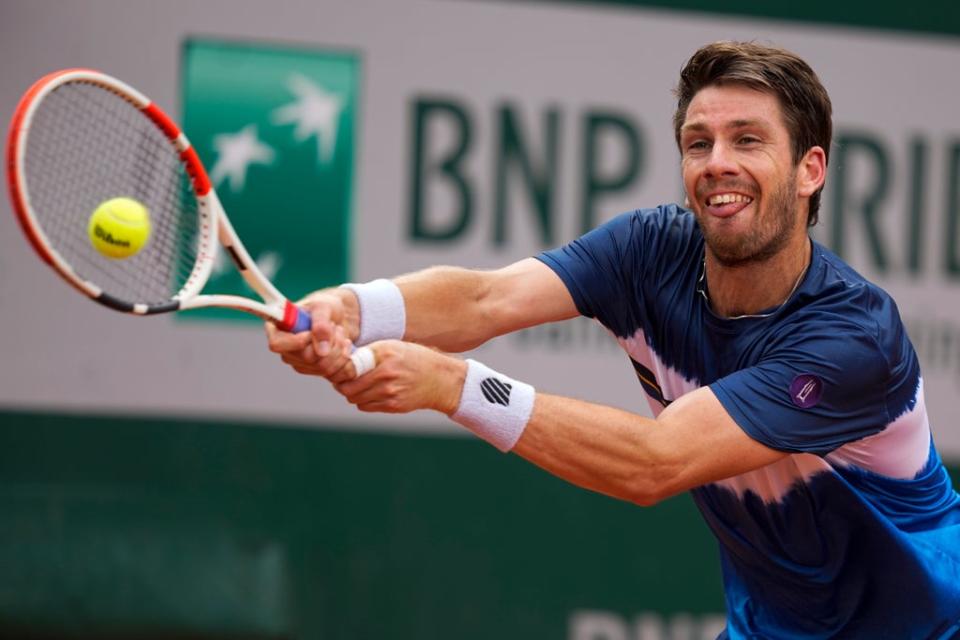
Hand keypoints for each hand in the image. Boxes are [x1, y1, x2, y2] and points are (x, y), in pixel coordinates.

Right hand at [265, 288, 359, 382]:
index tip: (311, 333)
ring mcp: (301, 363)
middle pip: (307, 358)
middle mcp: (287, 349)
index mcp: (278, 329)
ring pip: (323, 367)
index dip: (296, 342)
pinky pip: (335, 374)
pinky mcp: (317, 371)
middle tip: (335, 327)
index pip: (277, 344)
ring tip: (340, 333)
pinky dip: (346, 360)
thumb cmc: (325, 307)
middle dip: (329, 343)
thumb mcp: (323, 307)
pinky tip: (345, 346)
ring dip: (340, 349)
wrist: (340, 316)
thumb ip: (320, 323)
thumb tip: (321, 350)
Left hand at [334, 340, 466, 414]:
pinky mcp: (393, 406)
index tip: (339, 368)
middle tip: (343, 380)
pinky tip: (370, 392)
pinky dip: (363, 401)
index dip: (339, 370)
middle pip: (348, 387)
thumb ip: (369, 353)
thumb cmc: (413, 358)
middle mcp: (386, 374)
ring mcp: (390, 393)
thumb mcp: (392, 346)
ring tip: (358, 385)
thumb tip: (343, 361)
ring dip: (352, 393)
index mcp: (384, 355)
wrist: (439, 379)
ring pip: (354, 398)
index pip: (348, 368)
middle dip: (342, 384)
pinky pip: (365, 406)